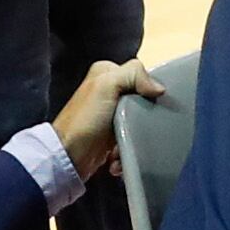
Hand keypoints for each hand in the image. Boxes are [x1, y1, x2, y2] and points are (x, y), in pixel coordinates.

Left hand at [48, 56, 162, 175]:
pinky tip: (119, 155)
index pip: (139, 75)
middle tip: (144, 124)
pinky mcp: (112, 135)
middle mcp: (108, 91)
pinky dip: (128, 149)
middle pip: (143, 100)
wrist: (70, 156)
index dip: (148, 88)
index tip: (152, 102)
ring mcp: (110, 115)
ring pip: (140, 122)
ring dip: (137, 136)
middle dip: (145, 116)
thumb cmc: (85, 119)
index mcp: (106, 73)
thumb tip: (159, 89)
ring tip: (128, 143)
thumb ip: (134, 74)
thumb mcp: (107, 85)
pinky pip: (132, 139)